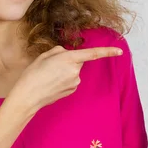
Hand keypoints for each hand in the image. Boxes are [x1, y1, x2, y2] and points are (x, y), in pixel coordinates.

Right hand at [8, 45, 123, 113]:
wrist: (28, 96)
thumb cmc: (33, 74)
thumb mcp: (44, 55)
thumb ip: (59, 51)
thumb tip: (66, 54)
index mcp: (69, 59)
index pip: (92, 54)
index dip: (107, 52)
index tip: (119, 51)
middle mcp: (75, 71)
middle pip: (77, 61)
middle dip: (68, 61)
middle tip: (51, 66)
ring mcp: (75, 82)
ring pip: (73, 71)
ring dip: (64, 71)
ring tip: (48, 76)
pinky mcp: (71, 91)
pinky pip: (70, 80)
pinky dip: (63, 80)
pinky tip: (52, 83)